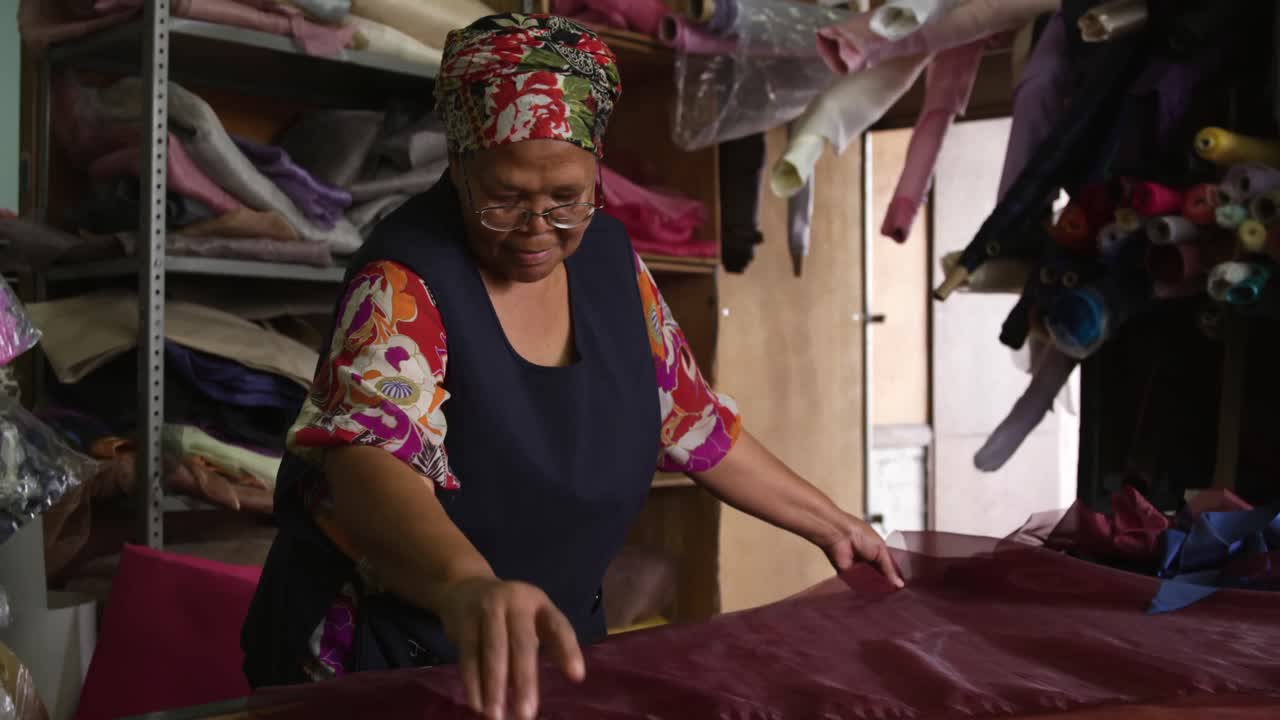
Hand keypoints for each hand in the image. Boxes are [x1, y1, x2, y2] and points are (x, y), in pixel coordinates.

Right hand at [435, 577, 585, 719]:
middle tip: (526, 714)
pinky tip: (477, 704)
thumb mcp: (534, 617)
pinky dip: (472, 682)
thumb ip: (552, 641)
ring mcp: (486, 610)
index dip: (568, 650)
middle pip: (521, 644)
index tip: (577, 676)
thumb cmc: (509, 612)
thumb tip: (573, 678)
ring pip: (491, 652)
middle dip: (524, 680)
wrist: (464, 586)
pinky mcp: (463, 622)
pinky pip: (468, 656)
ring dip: (493, 687)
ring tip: (496, 716)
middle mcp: (514, 602)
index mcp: (538, 602)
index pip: (558, 626)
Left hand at [818, 512, 904, 588]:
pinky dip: (865, 589)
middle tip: (895, 595)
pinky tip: (872, 594)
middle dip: (886, 585)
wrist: (839, 535)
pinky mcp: (849, 577)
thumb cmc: (860, 534)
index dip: (895, 578)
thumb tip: (899, 584)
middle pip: (881, 579)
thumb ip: (890, 568)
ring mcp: (859, 570)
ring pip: (871, 584)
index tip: (901, 588)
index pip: (889, 570)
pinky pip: (859, 586)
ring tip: (885, 596)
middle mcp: (869, 562)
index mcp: (878, 553)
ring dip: (876, 588)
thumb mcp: (881, 550)